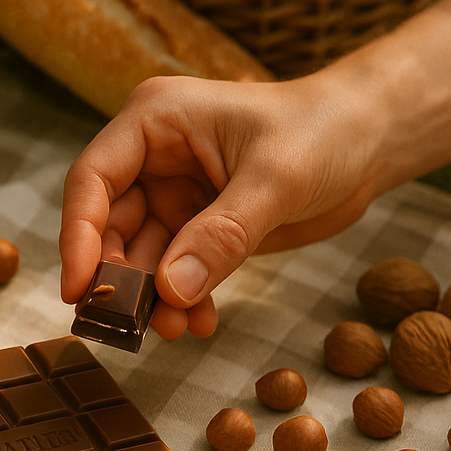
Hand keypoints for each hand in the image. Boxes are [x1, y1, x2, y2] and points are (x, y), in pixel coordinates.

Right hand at [60, 71, 382, 336]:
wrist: (370, 142)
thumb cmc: (323, 132)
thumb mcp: (275, 180)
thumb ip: (221, 235)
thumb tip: (169, 291)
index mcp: (155, 120)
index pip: (93, 179)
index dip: (79, 235)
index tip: (79, 288)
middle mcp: (154, 156)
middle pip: (109, 225)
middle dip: (119, 278)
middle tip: (129, 326)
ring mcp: (174, 194)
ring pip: (140, 256)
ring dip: (151, 298)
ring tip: (174, 330)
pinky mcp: (199, 226)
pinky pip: (175, 271)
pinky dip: (181, 299)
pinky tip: (199, 321)